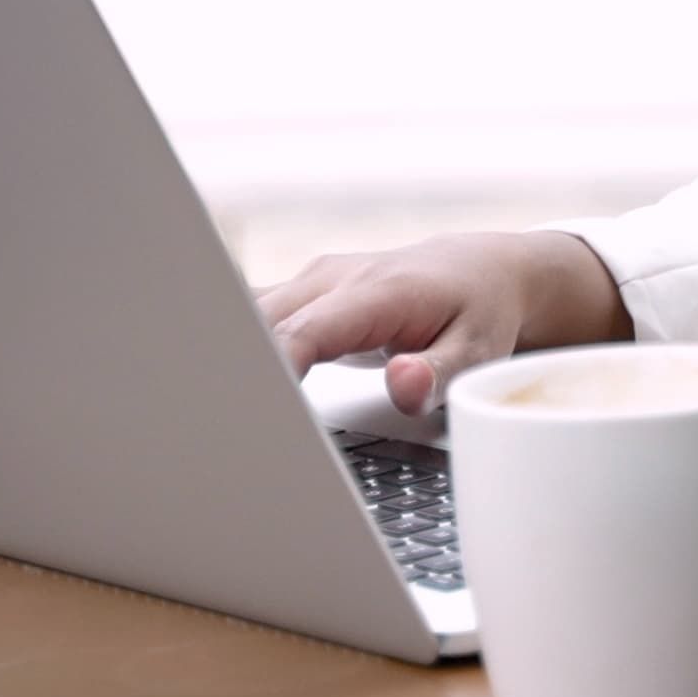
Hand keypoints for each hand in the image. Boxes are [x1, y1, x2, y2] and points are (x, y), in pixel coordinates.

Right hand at [256, 230, 629, 414]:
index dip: (271, 370)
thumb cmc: (479, 312)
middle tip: (222, 425)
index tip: (256, 412)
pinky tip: (226, 382)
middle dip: (236, 369)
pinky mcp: (303, 294)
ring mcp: (313, 282)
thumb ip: (438, 373)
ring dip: (230, 355)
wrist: (481, 271)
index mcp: (376, 292)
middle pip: (260, 322)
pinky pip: (255, 314)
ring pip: (248, 314)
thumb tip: (403, 386)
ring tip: (216, 410)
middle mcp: (335, 279)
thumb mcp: (477, 349)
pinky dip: (238, 345)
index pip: (304, 330)